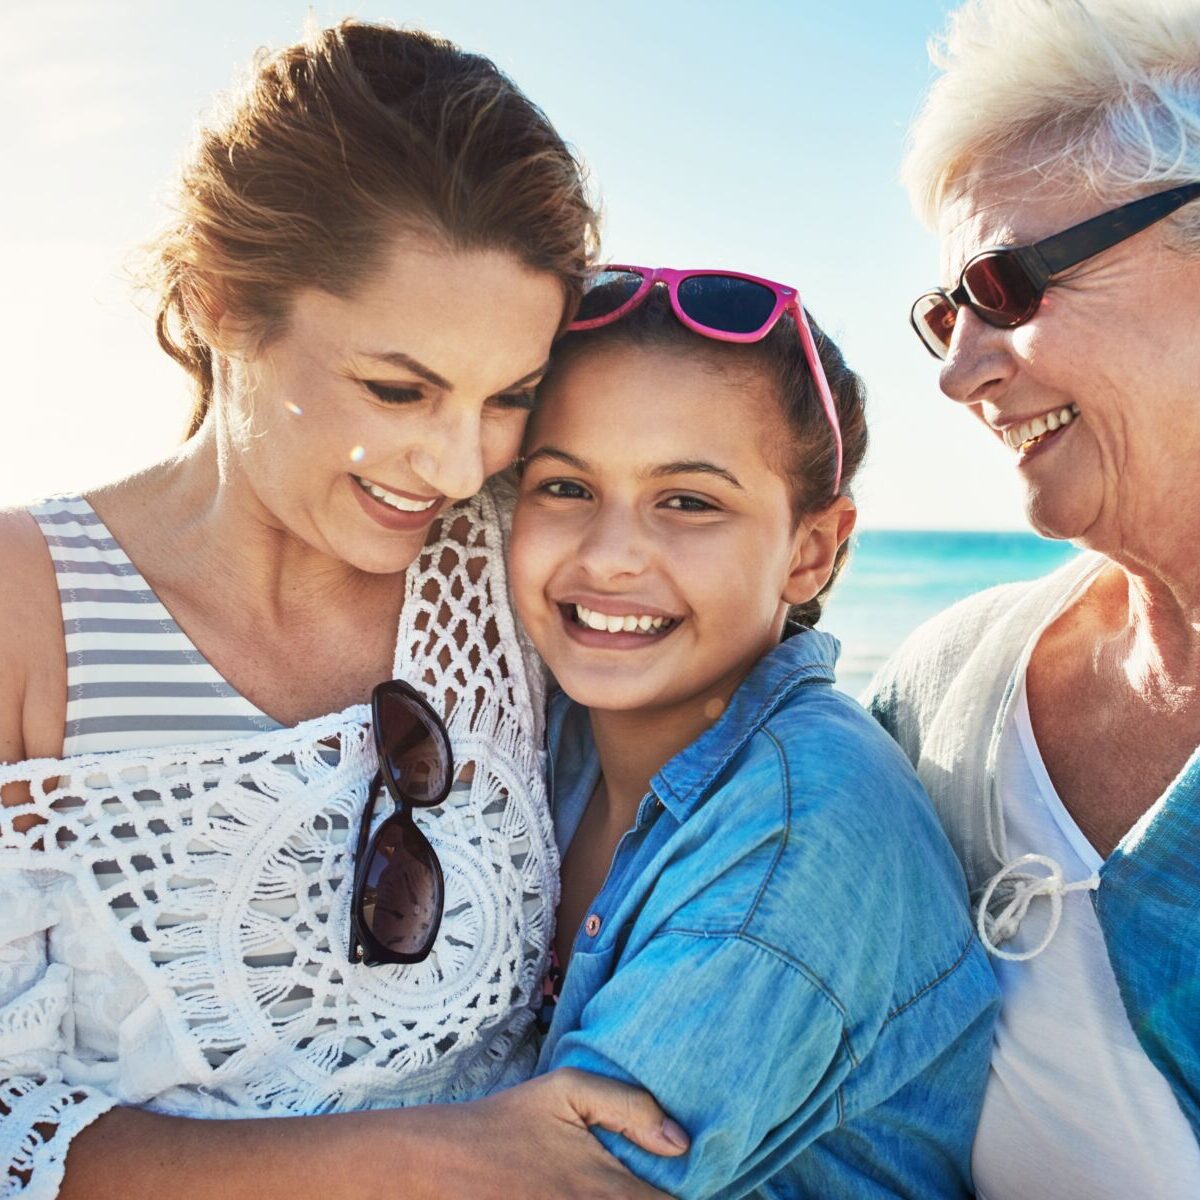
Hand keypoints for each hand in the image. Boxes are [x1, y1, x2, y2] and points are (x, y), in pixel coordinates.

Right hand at [412, 1067, 687, 1198]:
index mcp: (608, 1192)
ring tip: (623, 1186)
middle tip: (650, 1182)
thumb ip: (630, 1106)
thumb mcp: (567, 1090)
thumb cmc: (507, 1122)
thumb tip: (680, 1141)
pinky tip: (597, 1194)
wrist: (441, 1164)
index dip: (688, 1192)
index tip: (681, 1178)